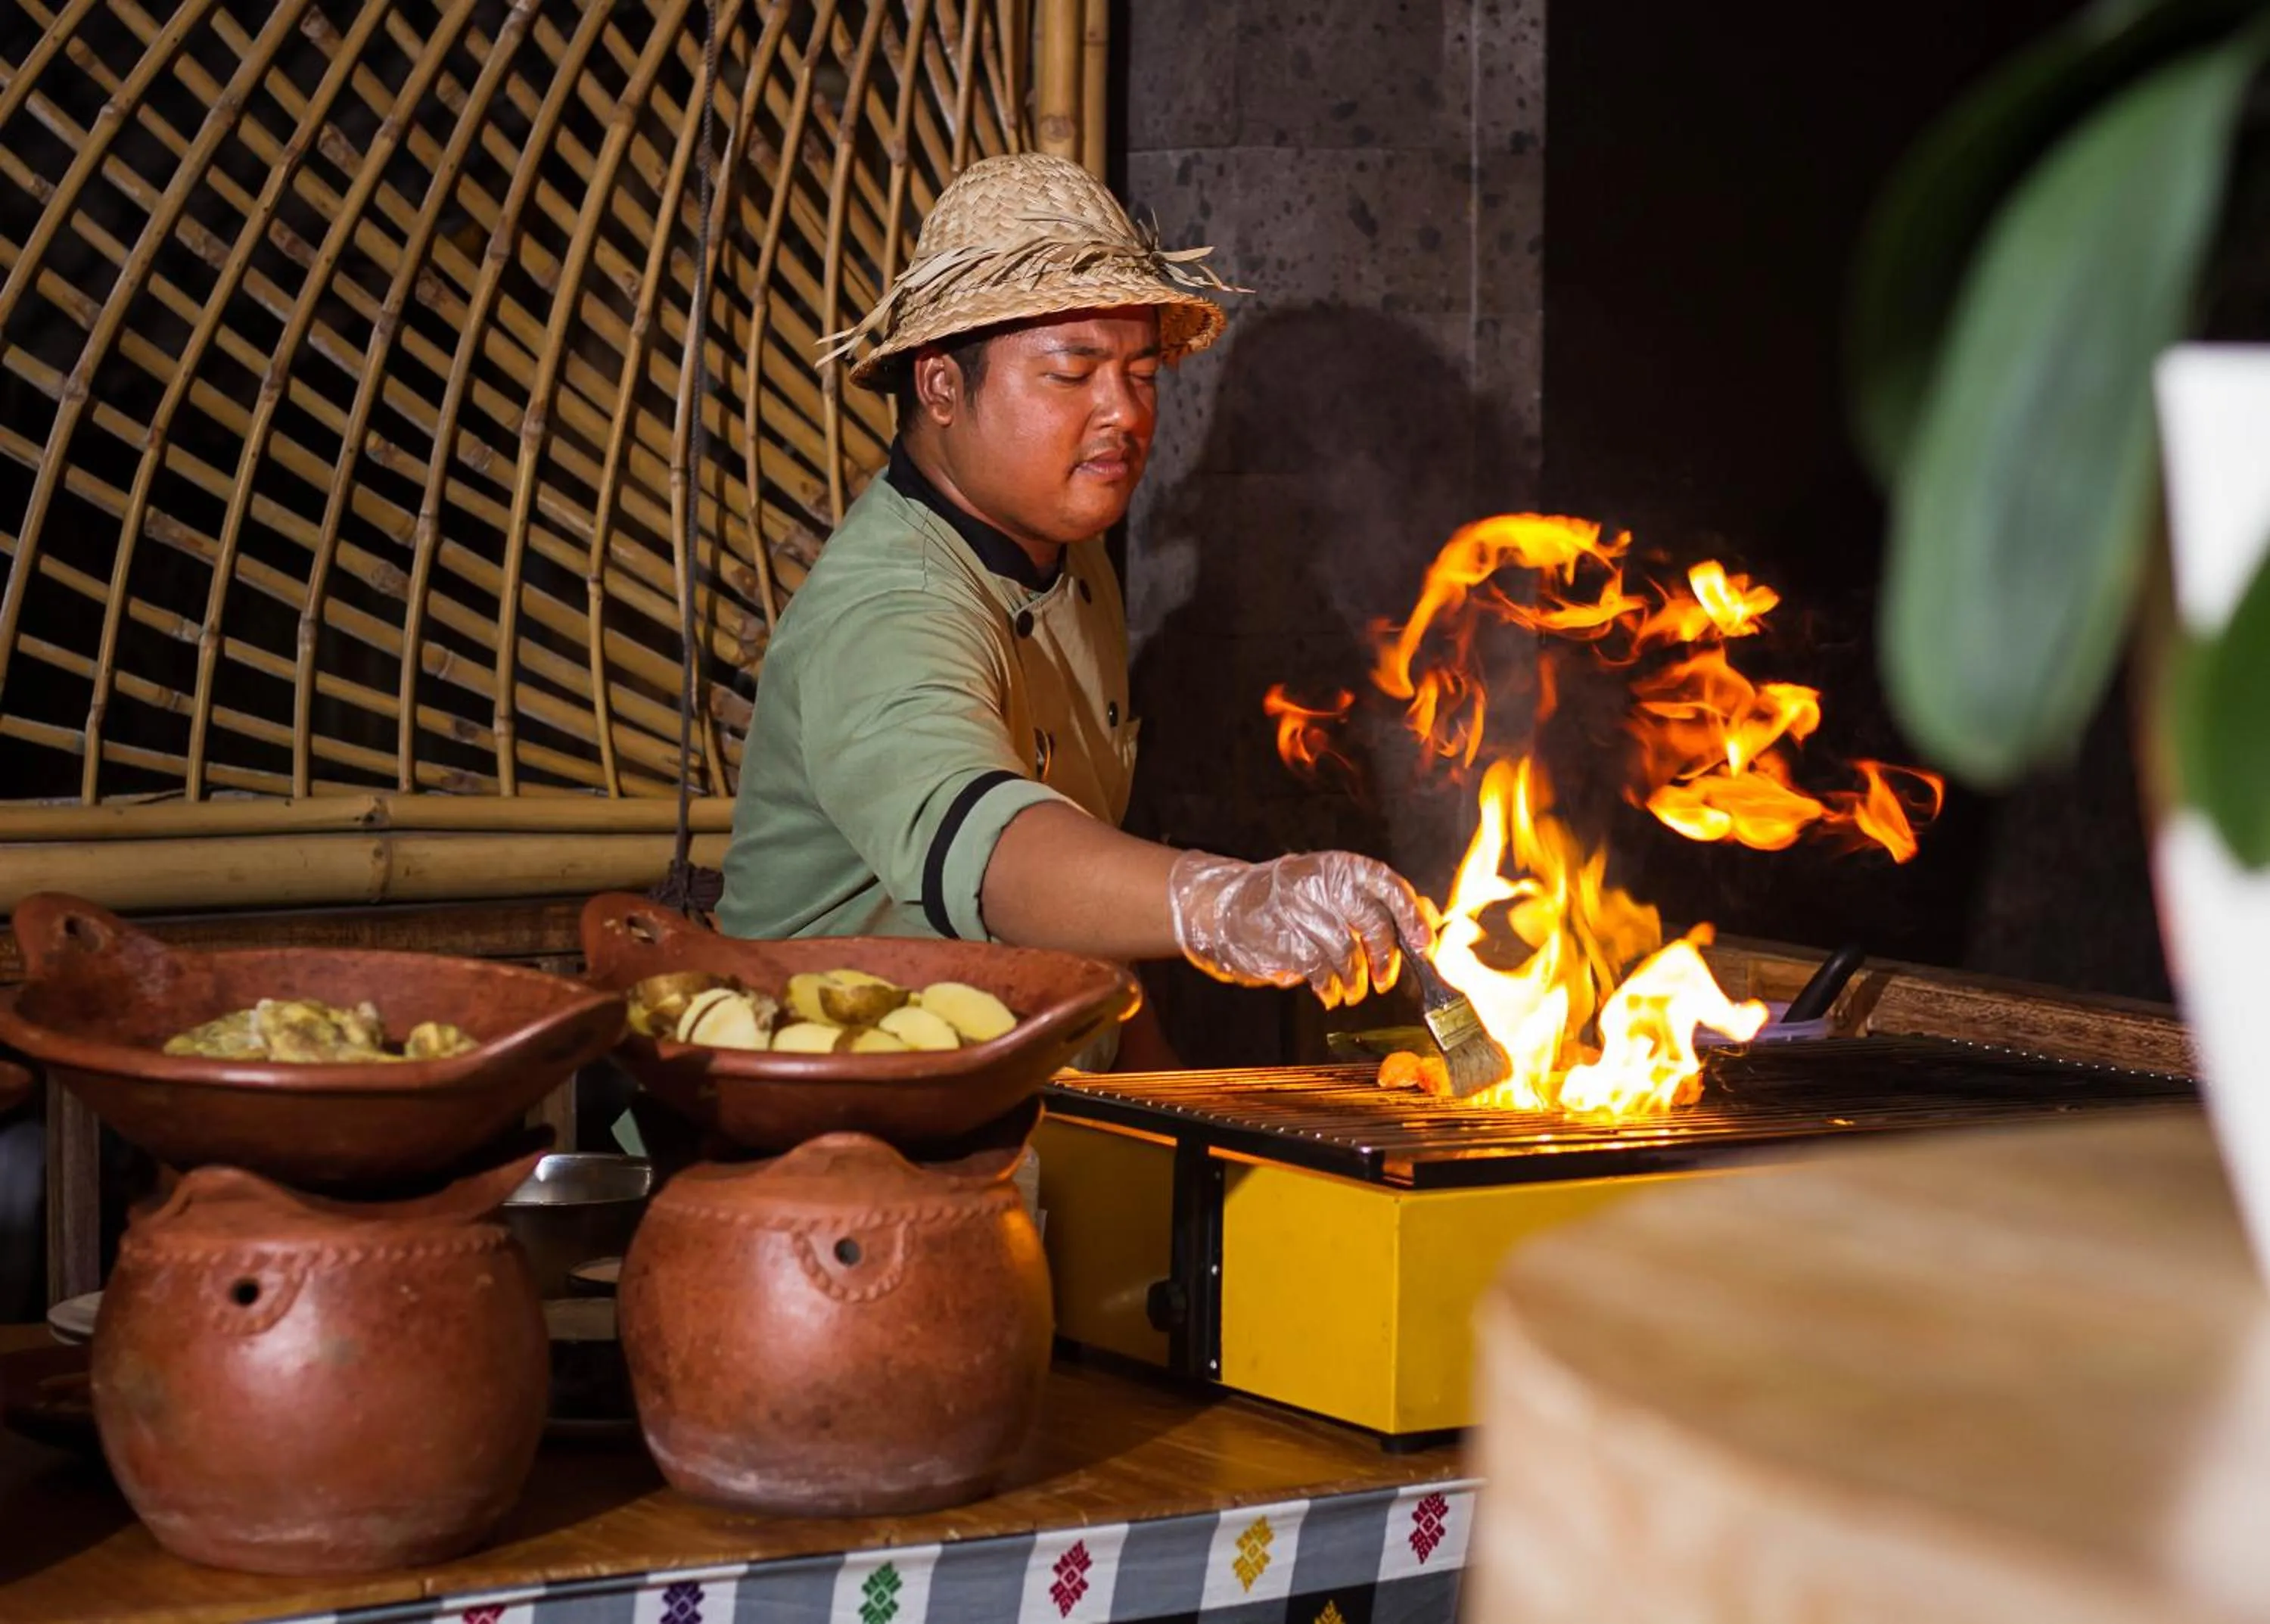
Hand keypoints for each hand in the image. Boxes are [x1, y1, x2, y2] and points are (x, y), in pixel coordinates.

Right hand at [1167, 849, 1434, 1007]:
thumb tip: (1427, 917)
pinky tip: (1329, 994)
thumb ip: (1377, 900)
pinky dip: (1330, 988)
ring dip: (1355, 981)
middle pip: (1373, 921)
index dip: (1411, 916)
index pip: (1388, 885)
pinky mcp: (1282, 938)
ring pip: (1347, 951)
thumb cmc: (1291, 901)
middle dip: (1385, 957)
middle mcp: (1321, 882)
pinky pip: (1320, 970)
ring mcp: (1300, 909)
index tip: (1424, 945)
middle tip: (1384, 980)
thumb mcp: (1333, 889)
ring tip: (1353, 992)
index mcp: (1340, 867)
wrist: (1227, 907)